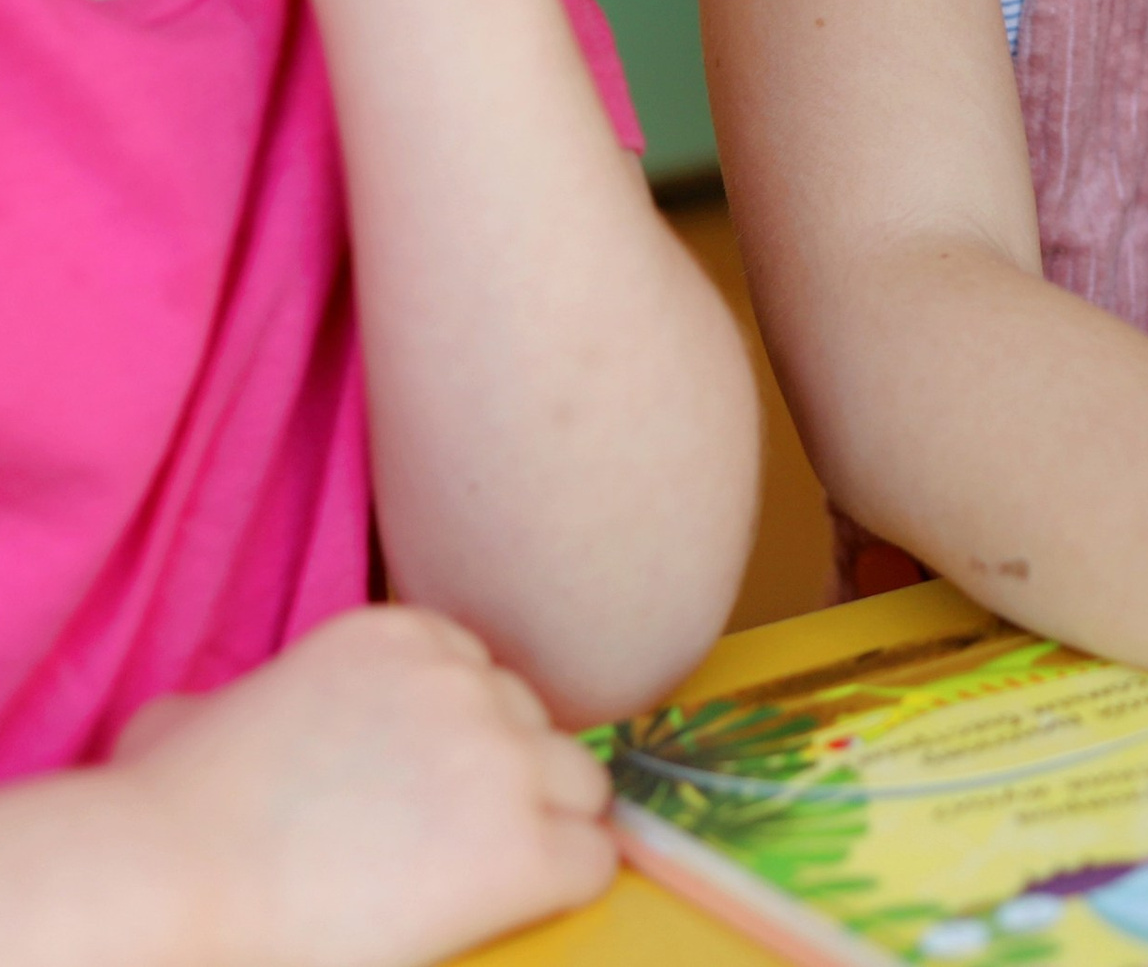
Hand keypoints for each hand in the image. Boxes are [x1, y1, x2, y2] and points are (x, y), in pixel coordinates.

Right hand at [112, 606, 616, 966]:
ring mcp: (499, 756)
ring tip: (478, 884)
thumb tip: (200, 725)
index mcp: (401, 634)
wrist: (163, 888)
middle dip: (503, 783)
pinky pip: (593, 860)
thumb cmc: (156, 821)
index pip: (483, 678)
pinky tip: (513, 913)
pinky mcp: (519, 844)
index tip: (422, 797)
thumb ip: (233, 706)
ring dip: (544, 830)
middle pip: (535, 727)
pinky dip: (564, 889)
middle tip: (444, 849)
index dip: (460, 744)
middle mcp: (464, 679)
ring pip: (579, 786)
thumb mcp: (194, 718)